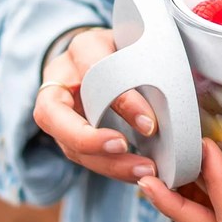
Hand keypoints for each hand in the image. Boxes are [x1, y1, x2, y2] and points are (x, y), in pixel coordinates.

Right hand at [32, 27, 158, 183]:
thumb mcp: (137, 47)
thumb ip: (145, 67)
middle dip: (93, 142)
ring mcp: (56, 114)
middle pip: (60, 119)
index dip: (120, 100)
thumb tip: (165, 106)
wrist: (103, 55)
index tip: (149, 124)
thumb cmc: (126, 49)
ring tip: (143, 172)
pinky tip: (135, 174)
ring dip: (108, 164)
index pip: (94, 73)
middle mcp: (59, 82)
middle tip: (131, 156)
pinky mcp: (65, 136)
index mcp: (81, 49)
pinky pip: (83, 157)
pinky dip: (111, 168)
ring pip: (71, 146)